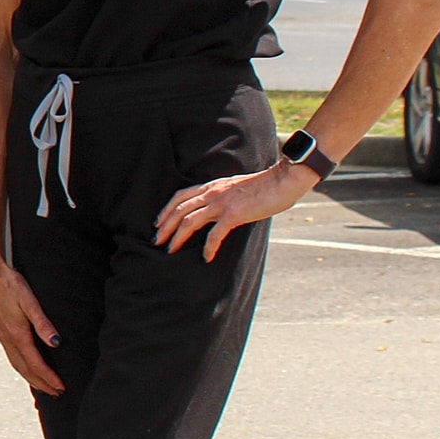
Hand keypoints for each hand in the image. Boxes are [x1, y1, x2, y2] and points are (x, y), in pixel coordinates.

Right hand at [0, 252, 63, 395]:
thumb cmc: (8, 284)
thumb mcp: (29, 302)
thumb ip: (43, 324)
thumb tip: (56, 343)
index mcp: (16, 334)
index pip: (35, 364)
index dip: (49, 378)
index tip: (60, 387)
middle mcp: (7, 338)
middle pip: (25, 369)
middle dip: (41, 383)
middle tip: (55, 393)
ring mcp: (1, 335)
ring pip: (16, 364)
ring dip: (30, 377)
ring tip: (41, 385)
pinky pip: (10, 355)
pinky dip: (20, 366)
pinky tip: (24, 365)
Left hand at [156, 161, 310, 260]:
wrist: (282, 181)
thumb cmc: (263, 187)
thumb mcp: (234, 188)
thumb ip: (222, 197)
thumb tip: (215, 212)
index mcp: (211, 186)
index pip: (179, 197)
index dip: (166, 210)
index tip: (158, 223)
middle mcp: (212, 193)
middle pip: (179, 210)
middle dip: (165, 227)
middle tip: (157, 241)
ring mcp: (222, 203)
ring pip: (190, 221)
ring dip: (178, 237)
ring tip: (171, 250)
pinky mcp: (234, 214)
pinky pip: (215, 234)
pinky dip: (208, 247)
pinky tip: (206, 257)